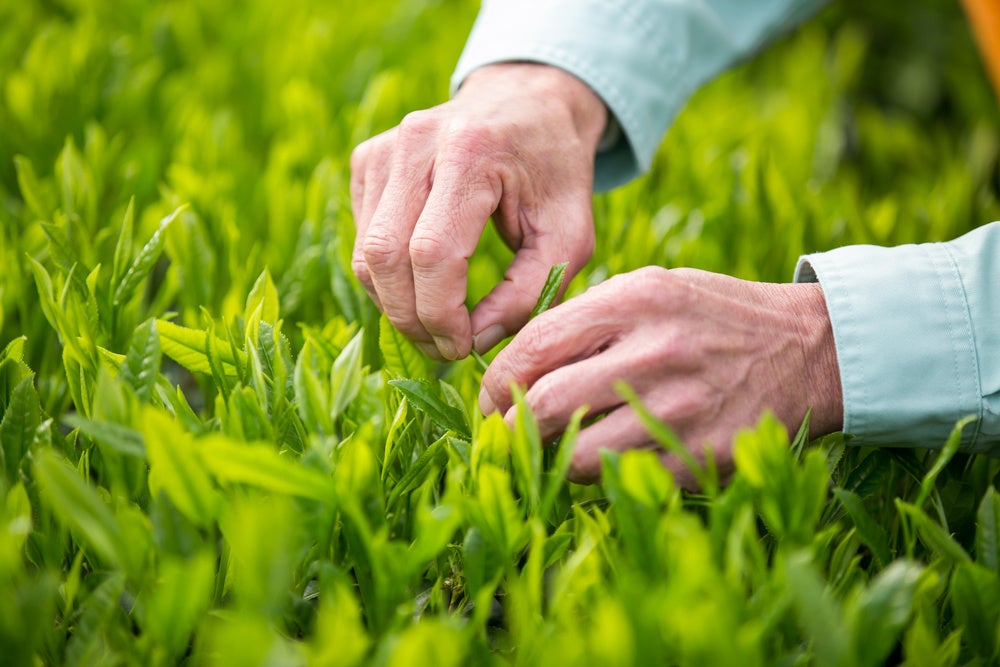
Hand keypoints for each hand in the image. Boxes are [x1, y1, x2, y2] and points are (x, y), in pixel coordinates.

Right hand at [350, 63, 606, 359]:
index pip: (432, 253)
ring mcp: (385, 148)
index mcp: (472, 152)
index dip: (440, 314)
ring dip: (395, 305)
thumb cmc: (555, 173)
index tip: (464, 347)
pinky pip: (363, 238)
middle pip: (386, 257)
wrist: (530, 101)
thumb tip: (477, 340)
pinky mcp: (368, 159)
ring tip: (435, 324)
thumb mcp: (569, 235)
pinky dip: (388, 277)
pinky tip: (424, 283)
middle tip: (445, 349)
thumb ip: (530, 292)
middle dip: (411, 319)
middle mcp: (417, 143)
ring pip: (366, 254)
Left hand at [478, 267, 843, 487]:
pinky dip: (596, 474)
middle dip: (507, 427)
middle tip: (502, 433)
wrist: (804, 350)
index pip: (533, 347)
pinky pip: (619, 479)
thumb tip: (513, 368)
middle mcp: (654, 353)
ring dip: (548, 457)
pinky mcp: (699, 456)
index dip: (495, 381)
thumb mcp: (650, 287)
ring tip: (546, 449)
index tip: (488, 397)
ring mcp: (679, 409)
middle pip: (542, 406)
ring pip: (574, 454)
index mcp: (634, 301)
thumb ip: (584, 319)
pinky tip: (599, 459)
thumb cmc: (711, 316)